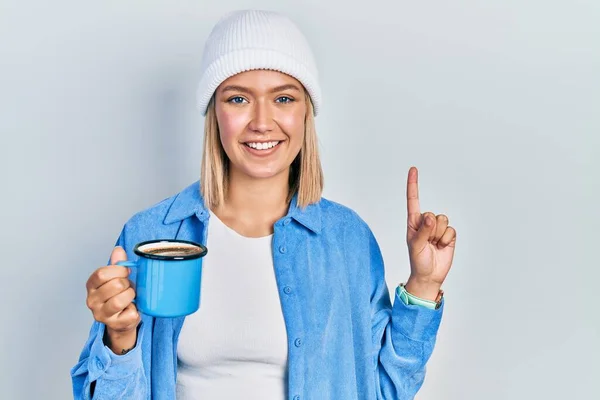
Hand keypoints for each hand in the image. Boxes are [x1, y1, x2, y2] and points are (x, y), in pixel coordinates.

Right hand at [86, 246, 139, 335]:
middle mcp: (92, 301)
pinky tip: (131, 308)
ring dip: (130, 296)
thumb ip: (118, 264)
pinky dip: (135, 309)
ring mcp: (101, 314)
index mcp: (91, 285)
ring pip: (119, 301)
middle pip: (114, 285)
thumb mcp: (118, 277)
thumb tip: (118, 250)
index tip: (126, 272)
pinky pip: (130, 313)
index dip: (118, 270)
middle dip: (126, 284)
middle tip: (127, 287)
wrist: (123, 319)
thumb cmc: (120, 295)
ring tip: (130, 297)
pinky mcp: (113, 325)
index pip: (101, 274)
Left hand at [405, 166, 456, 300]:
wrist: (430, 275)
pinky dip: (447, 240)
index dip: (413, 184)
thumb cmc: (417, 260)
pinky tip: (441, 247)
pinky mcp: (448, 235)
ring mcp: (437, 228)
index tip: (413, 169)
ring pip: (443, 221)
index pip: (413, 200)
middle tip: (427, 243)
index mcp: (413, 222)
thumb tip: (430, 216)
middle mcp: (426, 222)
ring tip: (434, 245)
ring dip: (439, 235)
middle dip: (431, 230)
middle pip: (433, 214)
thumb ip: (423, 231)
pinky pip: (451, 230)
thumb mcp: (415, 246)